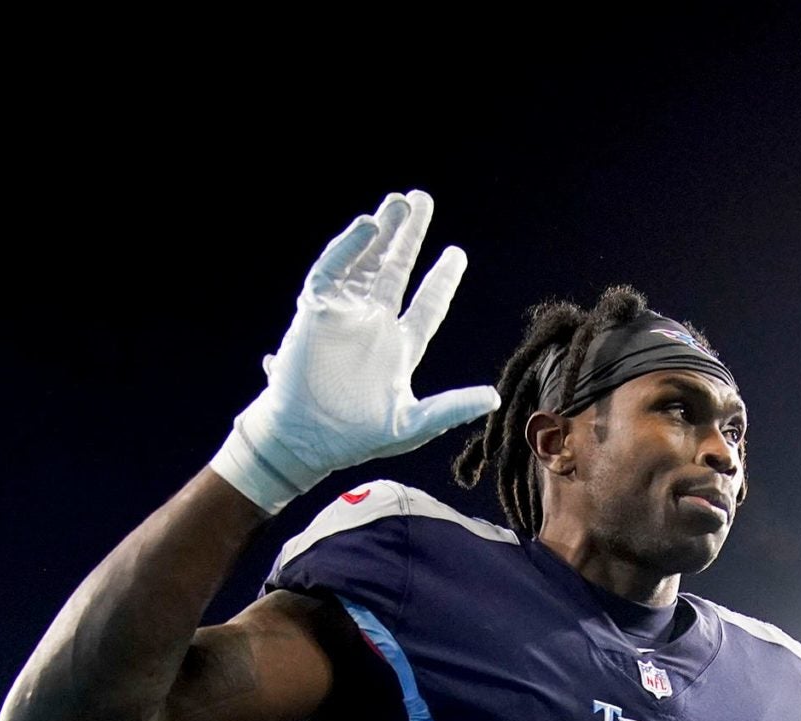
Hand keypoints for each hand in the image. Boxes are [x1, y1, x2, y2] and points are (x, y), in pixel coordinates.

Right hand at [210, 189, 499, 514]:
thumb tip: (494, 398)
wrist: (307, 440)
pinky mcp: (316, 311)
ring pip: (365, 263)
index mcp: (399, 348)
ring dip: (380, 234)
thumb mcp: (413, 425)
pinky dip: (349, 248)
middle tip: (419, 200)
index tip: (455, 253)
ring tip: (397, 204)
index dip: (441, 280)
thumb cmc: (357, 437)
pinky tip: (368, 227)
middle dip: (407, 236)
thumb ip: (452, 409)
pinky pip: (333, 271)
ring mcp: (345, 315)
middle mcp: (373, 325)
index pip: (426, 305)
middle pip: (395, 270)